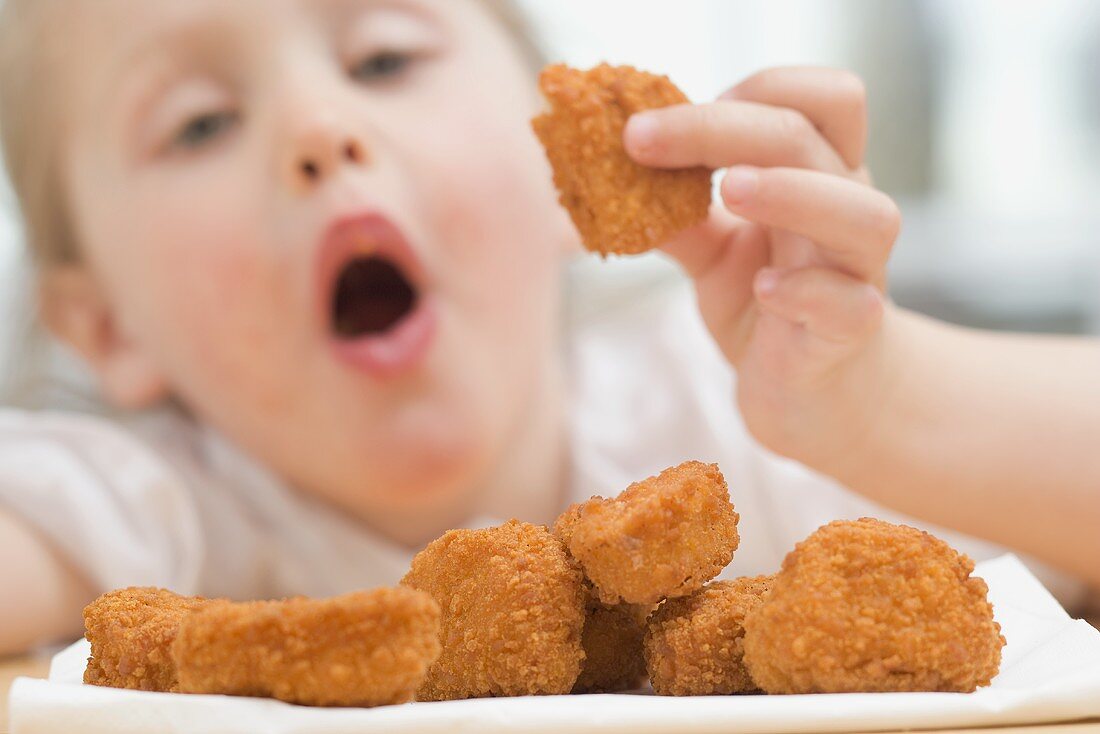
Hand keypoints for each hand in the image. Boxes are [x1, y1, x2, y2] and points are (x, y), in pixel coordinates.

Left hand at [623, 67, 901, 469]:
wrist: (809, 392)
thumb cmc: (769, 305)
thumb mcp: (712, 252)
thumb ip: (675, 215)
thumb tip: (611, 177)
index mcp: (819, 174)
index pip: (818, 97)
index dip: (754, 89)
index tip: (677, 116)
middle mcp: (847, 208)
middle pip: (813, 135)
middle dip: (721, 127)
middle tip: (640, 139)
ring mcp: (858, 271)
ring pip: (864, 214)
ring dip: (791, 192)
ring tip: (726, 192)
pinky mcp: (852, 332)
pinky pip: (851, 304)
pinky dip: (806, 290)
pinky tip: (763, 289)